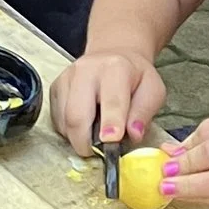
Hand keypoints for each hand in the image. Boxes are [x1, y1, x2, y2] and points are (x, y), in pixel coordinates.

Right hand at [51, 49, 167, 156]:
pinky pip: (57, 119)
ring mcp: (67, 78)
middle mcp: (86, 70)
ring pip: (64, 121)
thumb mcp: (153, 90)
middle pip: (77, 114)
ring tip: (94, 135)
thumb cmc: (135, 78)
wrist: (114, 56)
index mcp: (116, 68)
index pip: (111, 100)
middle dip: (85, 142)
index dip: (111, 123)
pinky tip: (84, 125)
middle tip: (98, 153)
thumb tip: (134, 134)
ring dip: (77, 138)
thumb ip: (145, 112)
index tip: (111, 141)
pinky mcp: (55, 87)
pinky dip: (69, 131)